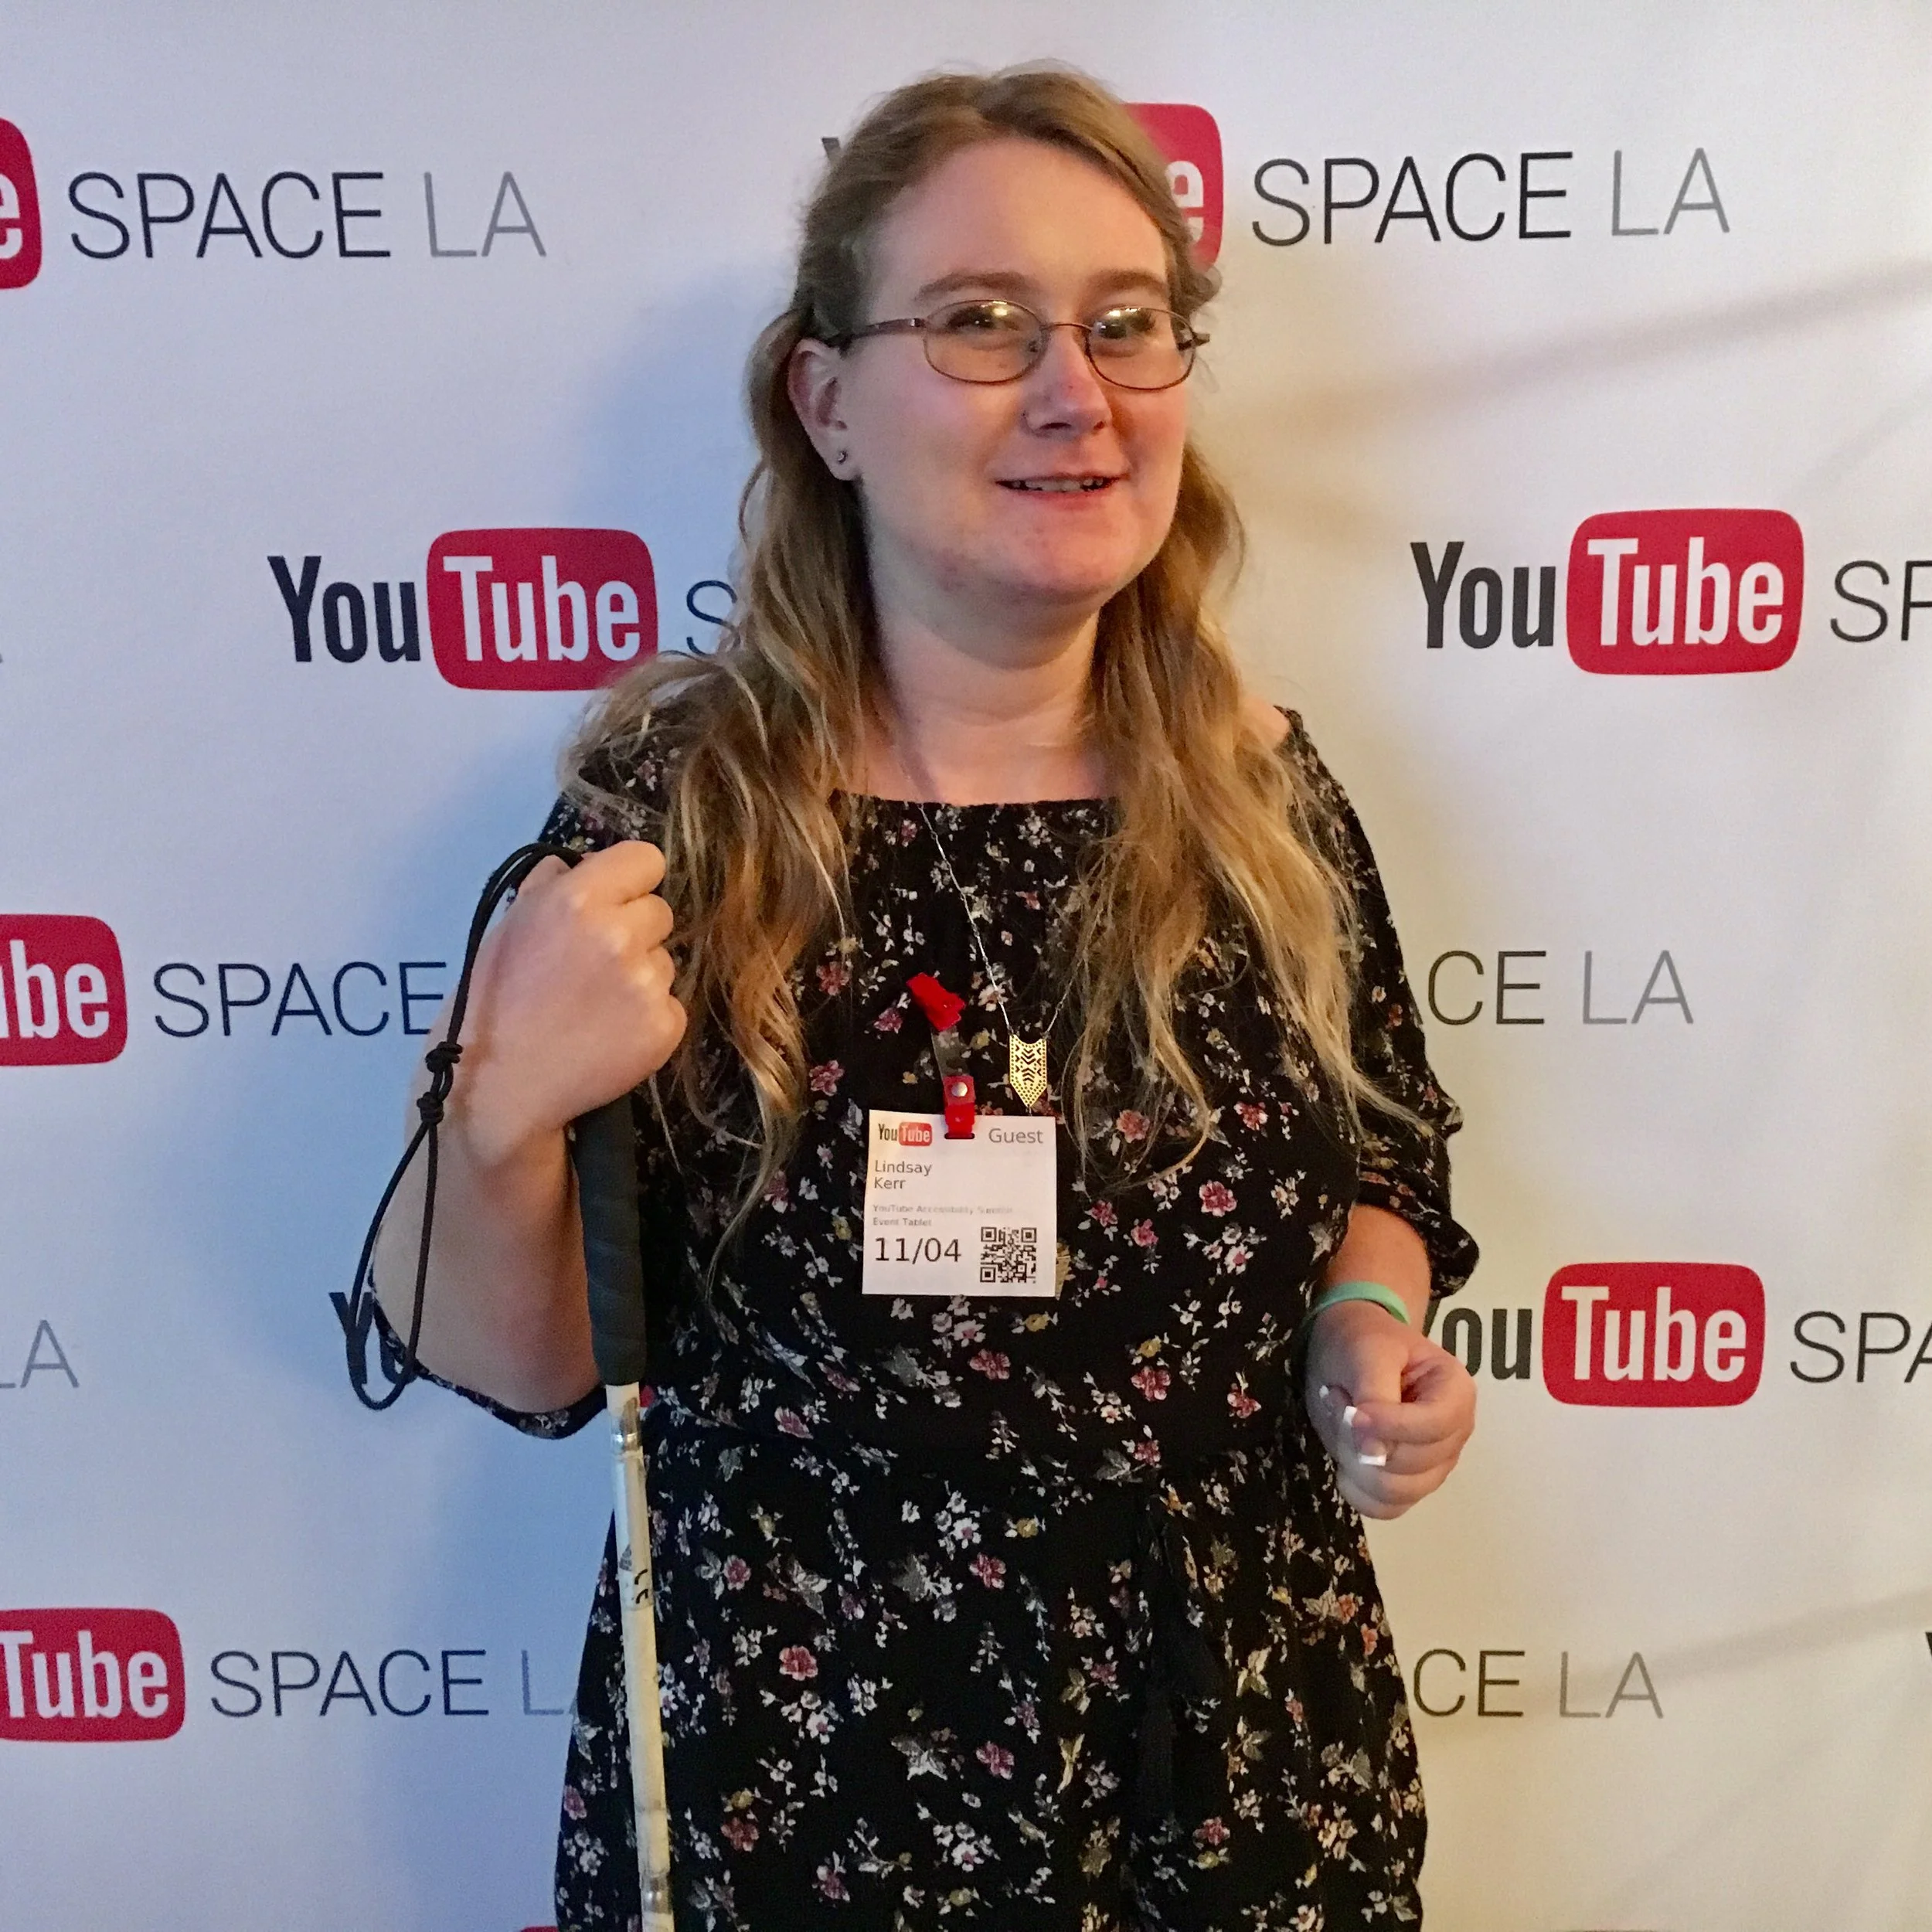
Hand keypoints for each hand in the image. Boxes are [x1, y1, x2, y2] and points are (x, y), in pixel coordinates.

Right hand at [449, 841, 686, 1166]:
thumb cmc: (493, 1004)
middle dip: (634, 930)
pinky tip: (609, 1033)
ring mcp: (647, 983)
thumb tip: (580, 864)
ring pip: (665, 960)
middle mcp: (619, 934)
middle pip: (660, 911)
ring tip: (594, 1005)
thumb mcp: (510, 927)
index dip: (630, 880)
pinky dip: (648, 1018)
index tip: (616, 899)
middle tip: (596, 962)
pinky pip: (671, 1004)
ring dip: (639, 975)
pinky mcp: (665, 1026)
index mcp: (578, 899)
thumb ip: (549, 886)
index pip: (646, 859)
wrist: (501, 1087)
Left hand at [1303, 1300, 1475, 1519]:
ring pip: (1396, 1493)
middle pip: (1414, 1466)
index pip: (1435, 1427)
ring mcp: (1434, 1466)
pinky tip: (1345, 1453)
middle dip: (1364, 1439)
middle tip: (1341, 1400)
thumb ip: (1374, 1396)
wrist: (1348, 1348)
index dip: (1391, 1427)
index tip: (1354, 1412)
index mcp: (1457, 1393)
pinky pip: (1383, 1509)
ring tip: (1344, 1422)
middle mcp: (1455, 1435)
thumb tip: (1374, 1453)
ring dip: (1354, 1461)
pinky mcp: (1408, 1485)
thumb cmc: (1363, 1341)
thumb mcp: (1367, 1351)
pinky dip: (1355, 1487)